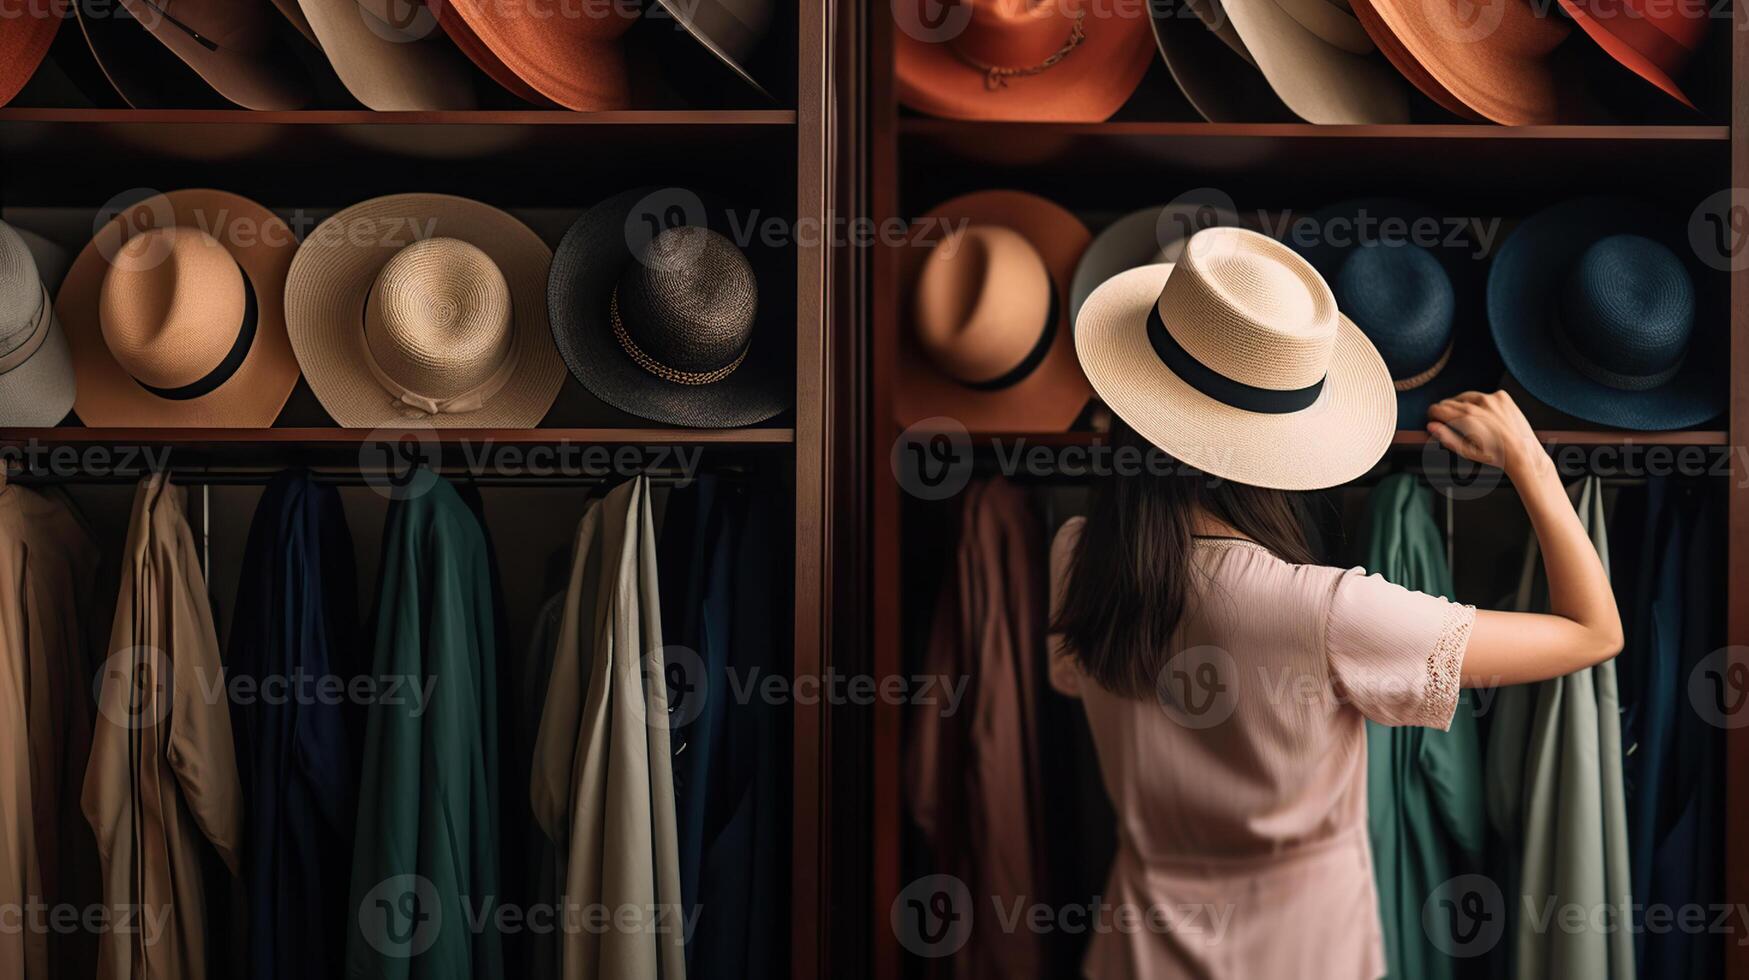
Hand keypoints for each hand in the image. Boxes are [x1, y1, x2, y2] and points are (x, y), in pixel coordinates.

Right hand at [1426, 391, 1545, 476]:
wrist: (1522, 452)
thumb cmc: (1494, 455)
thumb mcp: (1466, 451)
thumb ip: (1445, 437)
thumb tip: (1430, 426)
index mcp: (1466, 418)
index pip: (1438, 408)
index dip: (1433, 415)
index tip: (1434, 419)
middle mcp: (1477, 404)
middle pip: (1449, 401)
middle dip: (1446, 411)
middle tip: (1451, 423)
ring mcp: (1491, 398)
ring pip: (1465, 396)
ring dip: (1461, 405)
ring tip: (1468, 420)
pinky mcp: (1502, 396)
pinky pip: (1483, 395)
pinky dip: (1480, 403)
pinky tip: (1485, 415)